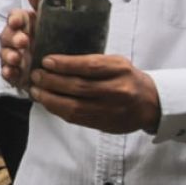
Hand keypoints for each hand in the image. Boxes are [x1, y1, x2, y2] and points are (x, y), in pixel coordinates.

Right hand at [0, 0, 43, 88]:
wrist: (54, 65)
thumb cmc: (48, 39)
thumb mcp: (48, 20)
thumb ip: (40, 3)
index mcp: (23, 23)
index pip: (14, 17)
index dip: (14, 18)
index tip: (18, 21)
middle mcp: (14, 38)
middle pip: (7, 35)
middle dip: (13, 37)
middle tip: (23, 41)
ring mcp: (13, 55)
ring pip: (5, 53)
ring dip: (9, 55)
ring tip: (17, 58)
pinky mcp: (14, 72)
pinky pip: (7, 72)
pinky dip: (8, 72)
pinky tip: (12, 73)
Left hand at [29, 53, 161, 134]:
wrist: (149, 105)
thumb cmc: (128, 79)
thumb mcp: (117, 63)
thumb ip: (93, 62)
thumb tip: (58, 62)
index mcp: (120, 70)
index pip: (89, 66)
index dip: (65, 64)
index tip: (46, 61)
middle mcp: (117, 90)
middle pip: (79, 87)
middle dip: (52, 81)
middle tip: (36, 75)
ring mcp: (110, 110)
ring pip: (74, 106)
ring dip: (50, 99)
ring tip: (36, 90)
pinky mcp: (103, 124)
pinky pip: (76, 118)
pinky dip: (58, 110)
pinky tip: (47, 102)